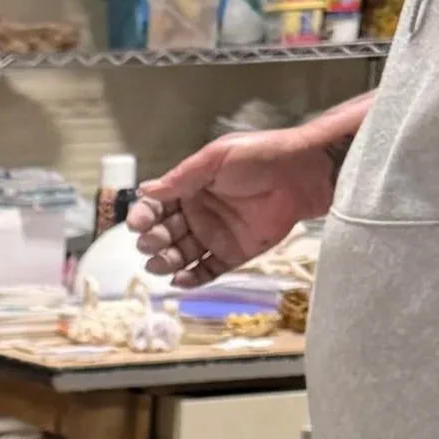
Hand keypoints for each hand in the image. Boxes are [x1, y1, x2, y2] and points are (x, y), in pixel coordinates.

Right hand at [128, 128, 339, 288]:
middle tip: (150, 243)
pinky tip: (180, 280)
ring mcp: (214, 237)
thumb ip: (182, 177)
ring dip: (167, 262)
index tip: (136, 224)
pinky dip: (191, 279)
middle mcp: (198, 214)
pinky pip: (206, 272)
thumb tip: (145, 189)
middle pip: (165, 234)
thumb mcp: (216, 158)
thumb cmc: (259, 157)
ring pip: (181, 256)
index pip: (158, 206)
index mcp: (190, 189)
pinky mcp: (232, 255)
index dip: (144, 216)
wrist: (301, 174)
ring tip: (160, 264)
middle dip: (153, 241)